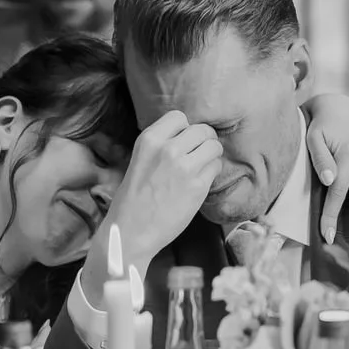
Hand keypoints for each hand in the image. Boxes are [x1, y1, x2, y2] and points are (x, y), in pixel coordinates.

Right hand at [102, 110, 223, 265]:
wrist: (132, 232)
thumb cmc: (133, 200)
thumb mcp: (139, 161)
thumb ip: (160, 146)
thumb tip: (187, 137)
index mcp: (149, 140)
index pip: (179, 117)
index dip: (184, 129)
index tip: (182, 142)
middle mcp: (168, 149)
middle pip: (202, 129)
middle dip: (203, 141)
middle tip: (198, 155)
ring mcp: (184, 167)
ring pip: (214, 146)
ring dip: (211, 155)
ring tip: (201, 167)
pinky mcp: (198, 186)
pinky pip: (216, 167)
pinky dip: (212, 173)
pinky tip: (200, 182)